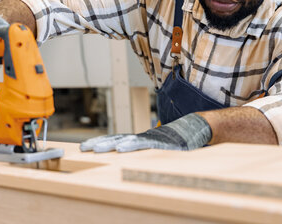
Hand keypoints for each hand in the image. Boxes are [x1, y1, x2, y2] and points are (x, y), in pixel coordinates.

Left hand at [80, 113, 210, 152]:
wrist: (197, 126)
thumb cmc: (179, 139)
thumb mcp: (161, 147)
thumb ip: (148, 149)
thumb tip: (132, 154)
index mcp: (142, 139)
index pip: (118, 139)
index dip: (102, 142)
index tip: (86, 147)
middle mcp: (145, 137)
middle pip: (118, 139)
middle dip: (100, 143)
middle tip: (84, 148)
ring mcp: (153, 138)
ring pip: (127, 141)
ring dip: (111, 144)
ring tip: (97, 149)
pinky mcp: (162, 142)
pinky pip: (144, 144)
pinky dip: (132, 145)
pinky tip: (121, 148)